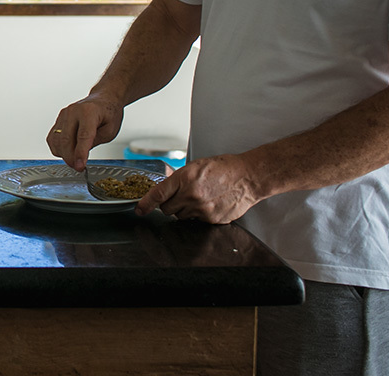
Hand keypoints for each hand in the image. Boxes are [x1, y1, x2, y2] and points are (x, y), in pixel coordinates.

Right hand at [46, 94, 123, 169]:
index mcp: (89, 112)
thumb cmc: (108, 113)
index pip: (82, 136)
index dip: (80, 154)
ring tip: (75, 159)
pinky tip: (67, 151)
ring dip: (64, 154)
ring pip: (56, 140)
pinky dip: (57, 148)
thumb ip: (95, 141)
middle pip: (66, 140)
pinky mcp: (58, 119)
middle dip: (71, 158)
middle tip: (78, 167)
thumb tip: (81, 154)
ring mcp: (63, 115)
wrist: (103, 99)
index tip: (80, 166)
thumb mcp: (110, 130)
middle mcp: (73, 111)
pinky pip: (52, 138)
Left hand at [135, 154, 259, 223]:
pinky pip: (196, 221)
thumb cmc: (224, 168)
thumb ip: (179, 179)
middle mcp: (191, 195)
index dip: (145, 204)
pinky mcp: (212, 220)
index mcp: (185, 179)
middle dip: (169, 205)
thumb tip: (165, 189)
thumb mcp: (196, 166)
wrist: (248, 177)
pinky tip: (209, 204)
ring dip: (184, 210)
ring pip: (181, 217)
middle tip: (179, 197)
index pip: (158, 194)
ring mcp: (202, 209)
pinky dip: (199, 215)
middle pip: (167, 210)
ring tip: (199, 198)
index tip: (140, 209)